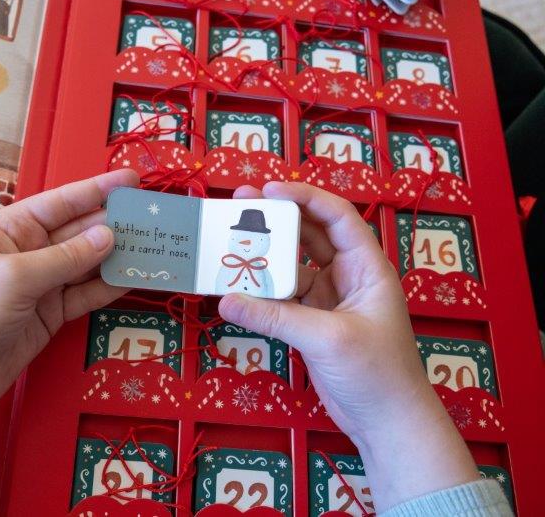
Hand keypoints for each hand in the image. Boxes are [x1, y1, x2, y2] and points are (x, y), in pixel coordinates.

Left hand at [0, 170, 138, 453]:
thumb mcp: (15, 278)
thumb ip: (65, 258)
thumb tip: (110, 236)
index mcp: (9, 229)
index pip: (60, 203)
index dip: (97, 190)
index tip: (132, 181)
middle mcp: (27, 251)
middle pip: (78, 232)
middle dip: (114, 224)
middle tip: (155, 218)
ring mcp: (40, 285)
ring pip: (86, 264)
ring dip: (117, 257)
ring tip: (154, 246)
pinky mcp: (49, 315)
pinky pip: (84, 295)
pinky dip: (107, 287)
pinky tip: (133, 278)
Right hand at [218, 182, 477, 511]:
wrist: (389, 423)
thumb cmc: (376, 372)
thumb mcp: (327, 338)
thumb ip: (276, 316)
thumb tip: (225, 300)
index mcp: (367, 267)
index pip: (337, 217)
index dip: (304, 197)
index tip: (268, 191)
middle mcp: (348, 277)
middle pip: (311, 235)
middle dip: (278, 218)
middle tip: (239, 204)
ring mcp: (330, 301)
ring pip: (294, 266)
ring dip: (267, 254)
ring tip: (233, 239)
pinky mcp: (314, 324)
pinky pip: (285, 297)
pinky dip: (264, 291)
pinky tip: (240, 285)